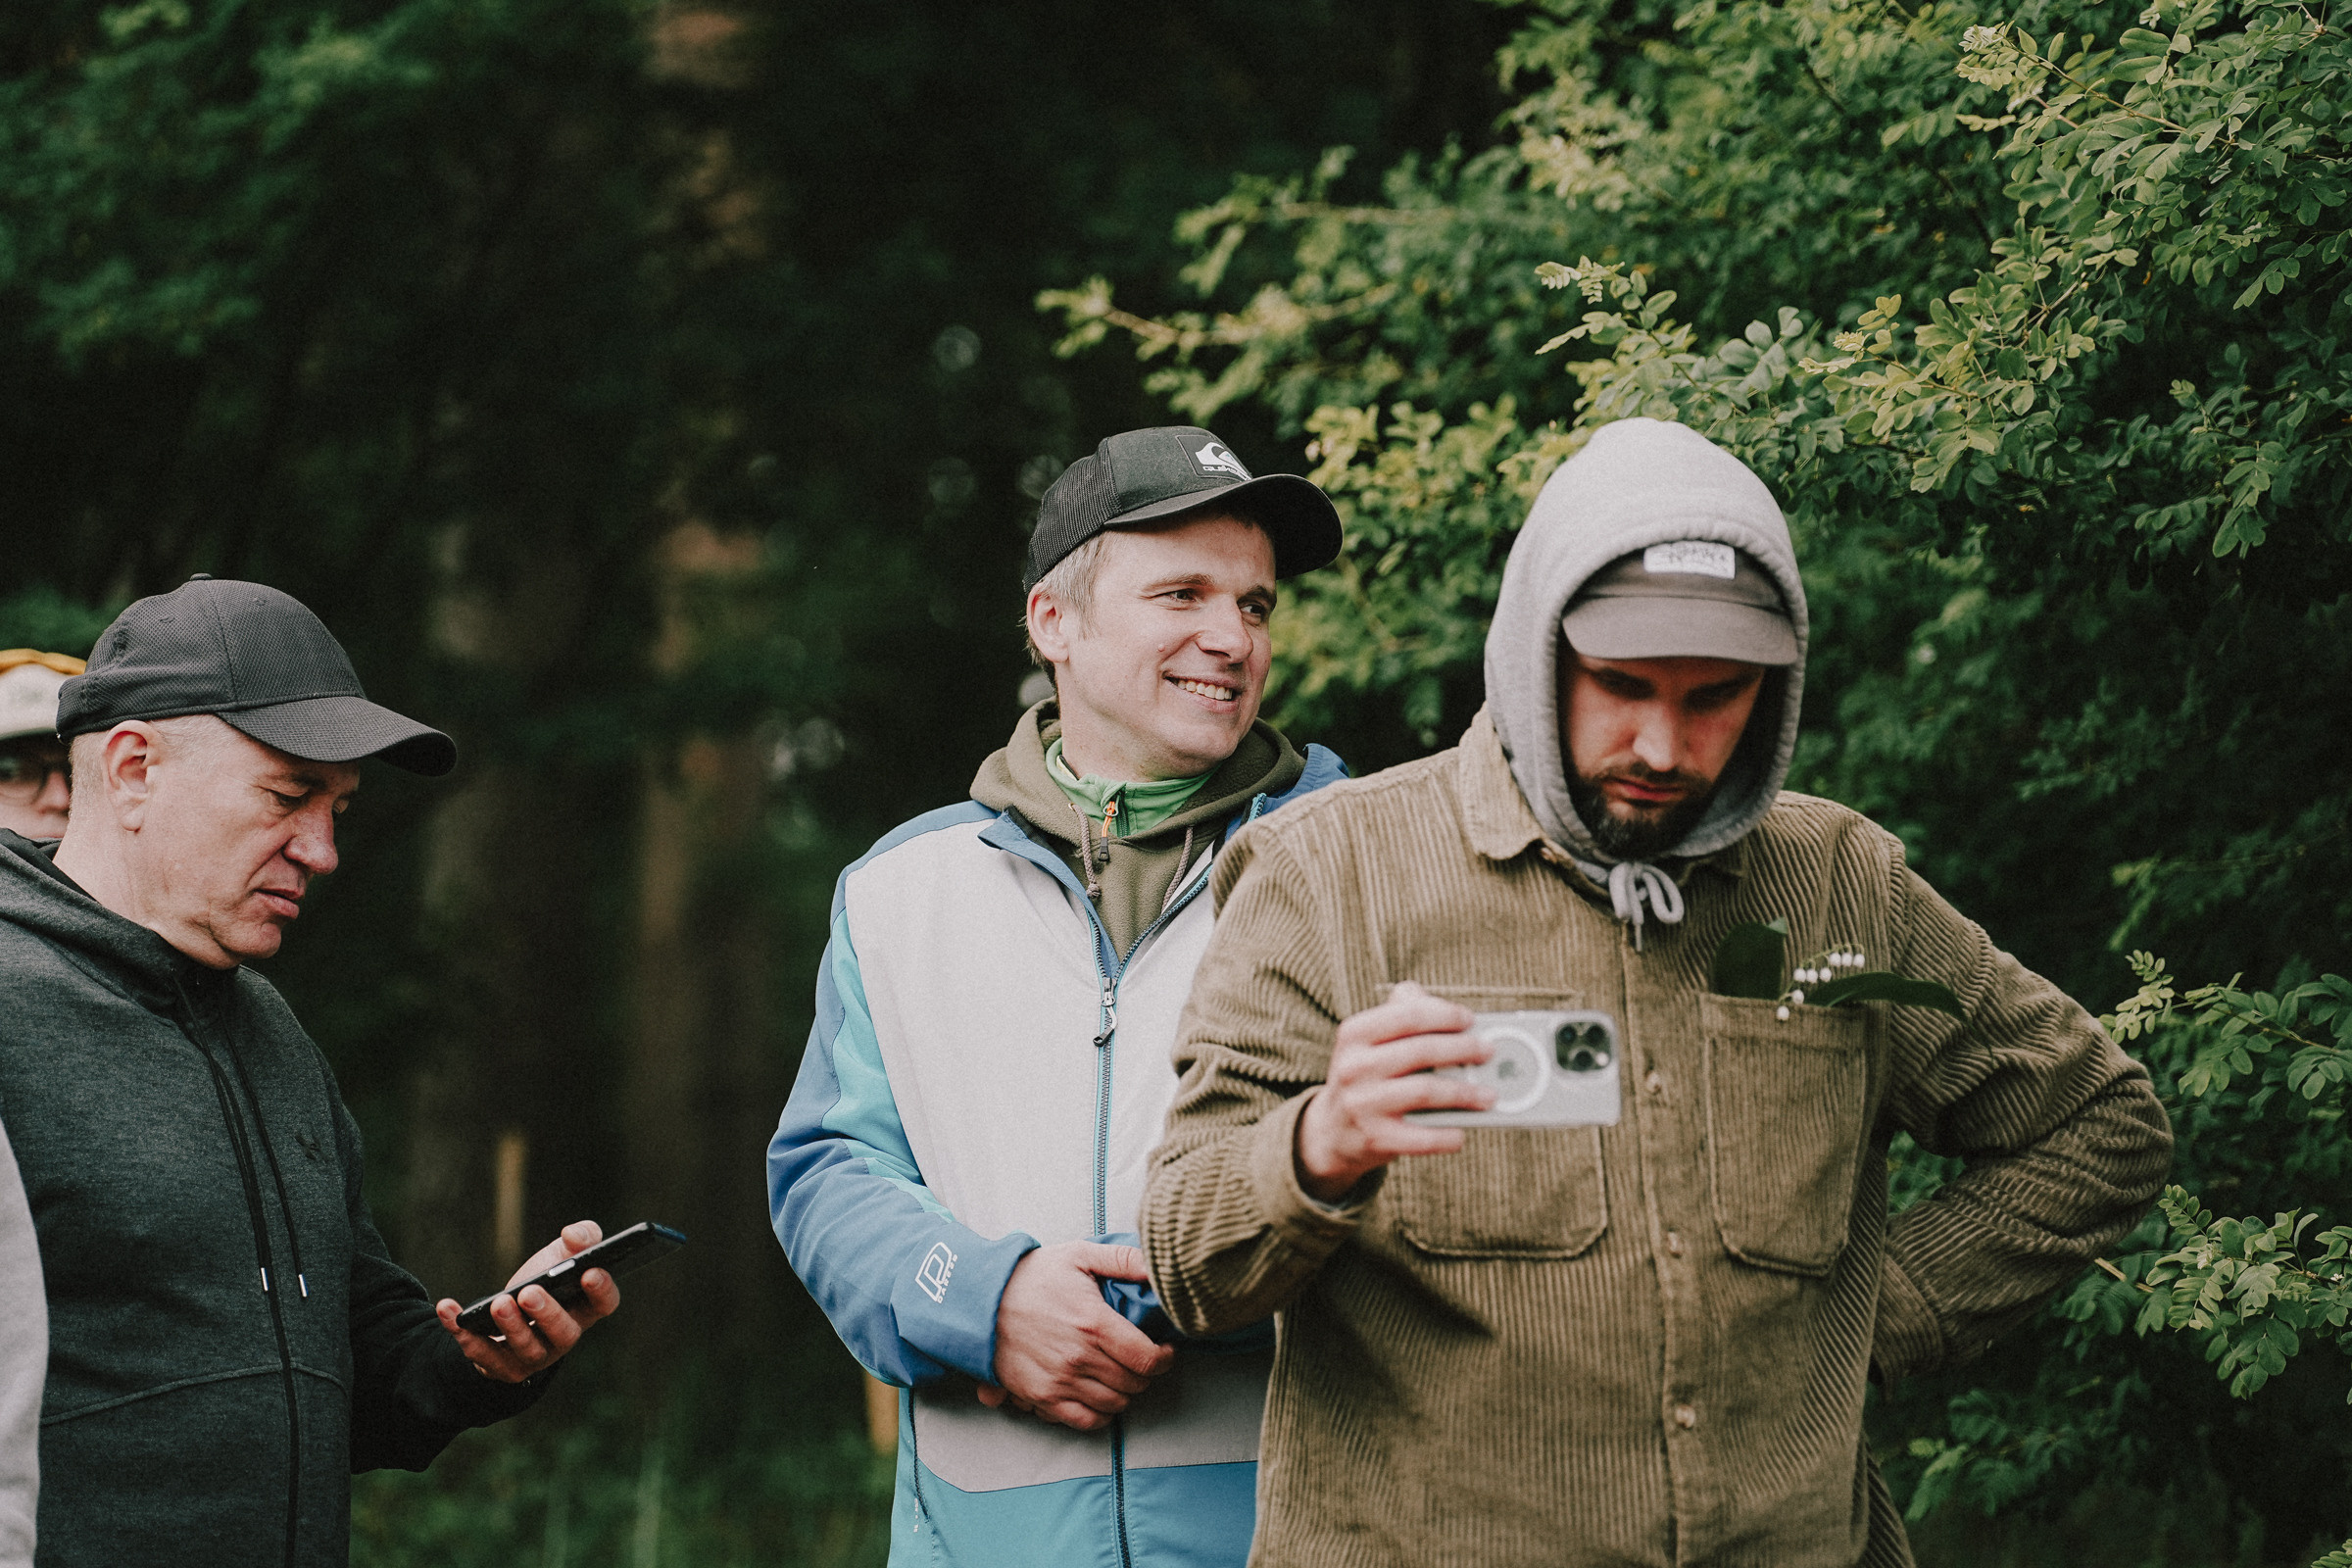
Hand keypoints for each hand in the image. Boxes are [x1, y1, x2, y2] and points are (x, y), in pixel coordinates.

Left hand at [435, 1220, 619, 1383]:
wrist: (505, 1311)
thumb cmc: (543, 1280)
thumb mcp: (562, 1253)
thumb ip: (581, 1237)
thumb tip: (573, 1236)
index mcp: (585, 1308)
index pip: (604, 1304)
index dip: (601, 1290)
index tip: (589, 1272)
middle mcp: (564, 1337)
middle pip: (564, 1333)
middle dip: (547, 1314)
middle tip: (528, 1292)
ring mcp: (533, 1356)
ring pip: (526, 1349)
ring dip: (511, 1327)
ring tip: (497, 1303)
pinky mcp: (501, 1366)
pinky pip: (481, 1355)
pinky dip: (463, 1334)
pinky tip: (448, 1308)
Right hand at [974, 1241, 1175, 1431]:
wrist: (981, 1300)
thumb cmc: (1032, 1275)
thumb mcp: (1079, 1255)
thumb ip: (1124, 1260)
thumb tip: (1159, 1267)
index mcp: (1094, 1323)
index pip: (1148, 1358)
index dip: (1165, 1357)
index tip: (1165, 1350)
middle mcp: (1079, 1357)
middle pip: (1134, 1383)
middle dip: (1146, 1373)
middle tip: (1142, 1359)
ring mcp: (1060, 1381)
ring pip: (1114, 1404)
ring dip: (1125, 1392)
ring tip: (1122, 1375)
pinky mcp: (1042, 1396)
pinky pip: (1084, 1421)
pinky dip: (1100, 1415)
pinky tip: (1102, 1397)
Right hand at [1295, 980, 1490, 1201]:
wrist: (1332, 1131)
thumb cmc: (1366, 1076)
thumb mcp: (1370, 1041)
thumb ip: (1403, 1014)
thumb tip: (1453, 1012)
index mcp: (1354, 1034)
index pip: (1407, 1015)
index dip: (1444, 1014)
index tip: (1470, 1019)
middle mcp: (1354, 1067)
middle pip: (1422, 1051)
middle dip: (1463, 1049)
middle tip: (1488, 1051)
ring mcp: (1362, 1104)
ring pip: (1426, 1091)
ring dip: (1466, 1092)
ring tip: (1490, 1094)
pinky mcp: (1375, 1138)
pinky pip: (1423, 1136)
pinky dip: (1448, 1134)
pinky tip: (1462, 1131)